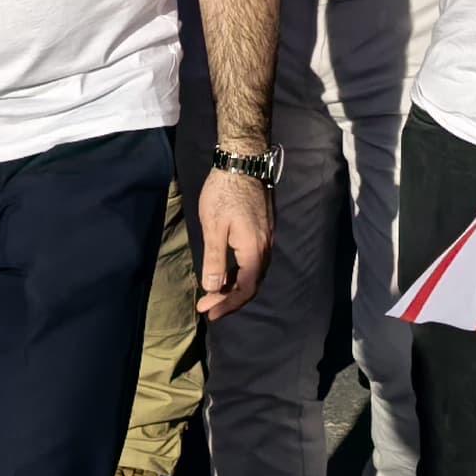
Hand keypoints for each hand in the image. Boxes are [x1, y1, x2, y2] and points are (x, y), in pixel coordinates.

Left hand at [193, 166, 274, 320]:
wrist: (243, 161)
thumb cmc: (224, 192)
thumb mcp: (213, 227)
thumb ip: (215, 259)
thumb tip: (213, 288)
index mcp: (253, 250)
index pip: (245, 288)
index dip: (227, 304)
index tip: (208, 313)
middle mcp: (265, 247)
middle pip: (252, 284)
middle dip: (229, 299)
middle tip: (207, 307)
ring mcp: (267, 237)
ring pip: (254, 272)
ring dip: (234, 286)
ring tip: (214, 293)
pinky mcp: (263, 229)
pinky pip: (254, 260)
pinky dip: (240, 272)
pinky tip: (226, 271)